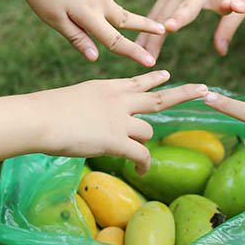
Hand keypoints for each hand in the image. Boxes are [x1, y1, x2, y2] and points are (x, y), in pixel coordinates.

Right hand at [36, 71, 207, 174]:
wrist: (40, 118)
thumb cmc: (44, 112)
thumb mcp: (71, 100)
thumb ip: (89, 106)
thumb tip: (89, 119)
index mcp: (106, 88)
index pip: (136, 82)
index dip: (153, 79)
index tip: (166, 74)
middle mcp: (118, 100)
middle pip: (159, 97)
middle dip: (184, 93)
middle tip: (204, 89)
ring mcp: (120, 120)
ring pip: (148, 130)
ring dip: (144, 143)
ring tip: (137, 155)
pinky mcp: (117, 140)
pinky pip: (141, 153)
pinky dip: (144, 163)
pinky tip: (142, 170)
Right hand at [137, 0, 244, 59]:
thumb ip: (229, 25)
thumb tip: (220, 52)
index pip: (207, 2)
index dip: (192, 13)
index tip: (179, 24)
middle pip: (177, 10)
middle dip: (166, 26)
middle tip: (151, 51)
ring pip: (161, 13)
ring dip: (149, 33)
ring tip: (141, 55)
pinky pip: (156, 10)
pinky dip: (146, 26)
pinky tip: (137, 42)